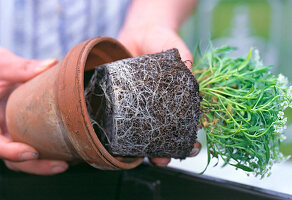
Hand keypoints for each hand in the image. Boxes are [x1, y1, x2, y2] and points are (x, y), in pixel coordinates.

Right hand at [0, 48, 68, 174]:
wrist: (0, 72)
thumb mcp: (2, 65)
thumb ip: (20, 68)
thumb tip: (51, 65)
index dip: (11, 152)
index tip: (33, 153)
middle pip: (13, 159)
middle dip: (37, 166)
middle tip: (62, 166)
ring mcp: (12, 133)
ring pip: (25, 158)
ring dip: (45, 163)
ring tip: (70, 162)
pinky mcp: (24, 131)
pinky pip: (35, 145)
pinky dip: (50, 151)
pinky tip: (69, 150)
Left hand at [118, 25, 199, 166]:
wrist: (139, 31)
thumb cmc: (163, 41)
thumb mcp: (178, 52)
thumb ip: (186, 66)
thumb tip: (194, 83)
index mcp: (172, 101)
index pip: (181, 124)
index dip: (186, 138)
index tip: (191, 148)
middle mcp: (154, 107)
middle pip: (159, 134)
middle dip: (163, 150)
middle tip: (164, 159)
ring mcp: (136, 106)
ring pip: (138, 132)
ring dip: (142, 148)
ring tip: (145, 157)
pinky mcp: (119, 100)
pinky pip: (117, 117)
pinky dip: (118, 130)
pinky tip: (119, 140)